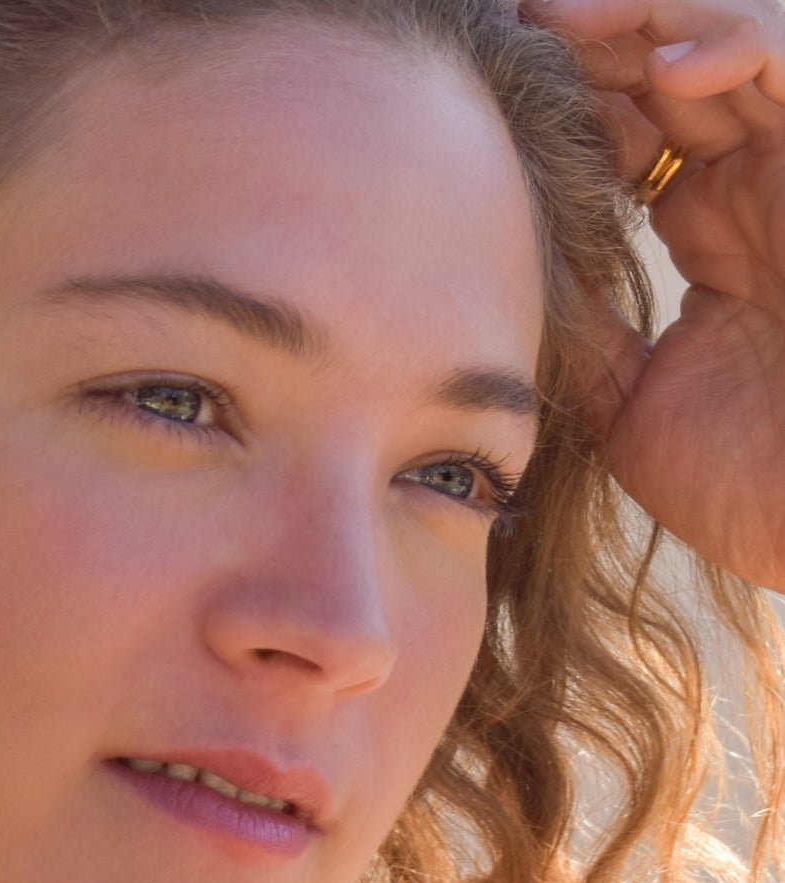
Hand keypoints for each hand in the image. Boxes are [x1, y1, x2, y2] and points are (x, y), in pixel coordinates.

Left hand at [524, 0, 784, 588]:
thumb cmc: (742, 481)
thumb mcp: (629, 400)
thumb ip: (581, 329)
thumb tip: (502, 272)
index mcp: (712, 231)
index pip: (632, 127)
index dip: (564, 100)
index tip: (480, 93)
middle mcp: (757, 186)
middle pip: (666, 67)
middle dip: (586, 38)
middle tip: (503, 27)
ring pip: (723, 41)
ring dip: (642, 16)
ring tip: (558, 17)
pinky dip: (732, 43)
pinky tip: (665, 65)